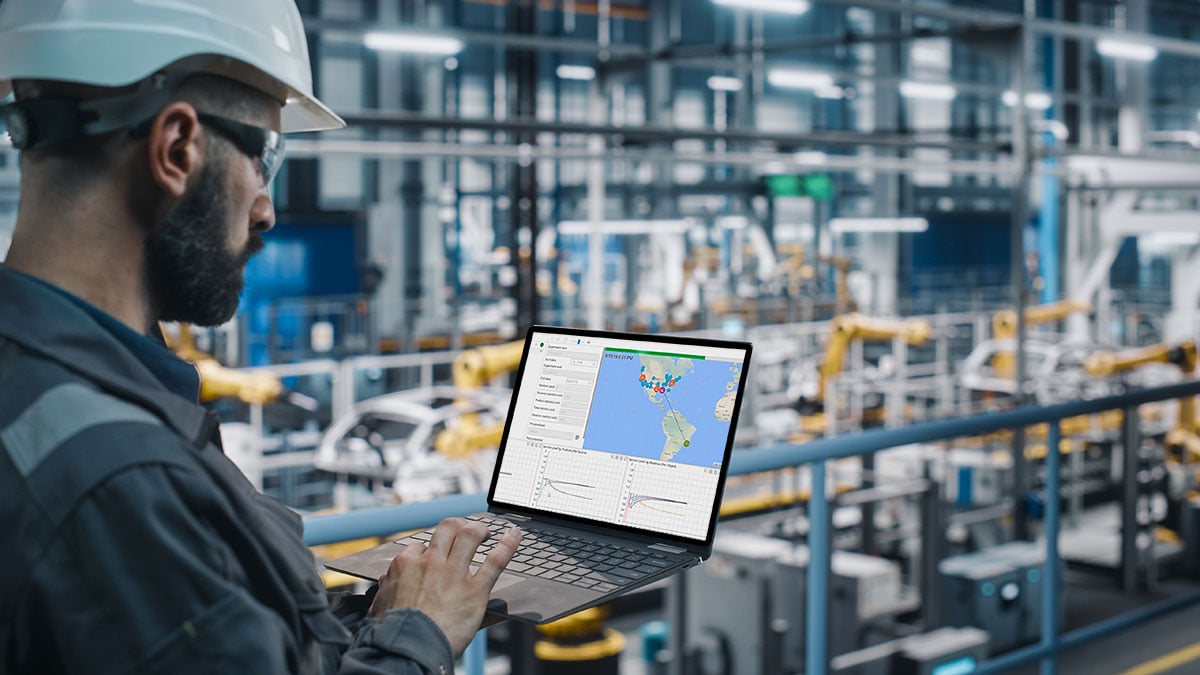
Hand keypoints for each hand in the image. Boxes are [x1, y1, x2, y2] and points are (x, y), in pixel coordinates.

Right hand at [368, 518, 520, 654]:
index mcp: (406, 565)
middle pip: (447, 529)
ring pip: (470, 536)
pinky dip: (508, 545)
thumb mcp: (381, 605)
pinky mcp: (475, 590)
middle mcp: (431, 563)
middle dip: (458, 526)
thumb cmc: (393, 632)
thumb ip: (387, 589)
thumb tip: (386, 581)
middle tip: (464, 531)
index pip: (420, 546)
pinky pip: (495, 561)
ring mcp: (454, 574)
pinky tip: (515, 536)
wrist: (408, 649)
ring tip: (486, 532)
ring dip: (480, 530)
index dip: (429, 549)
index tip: (435, 554)